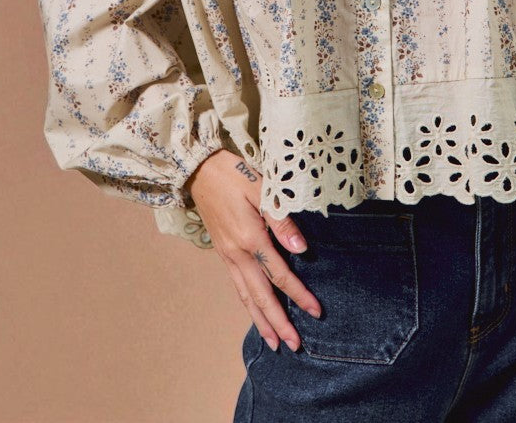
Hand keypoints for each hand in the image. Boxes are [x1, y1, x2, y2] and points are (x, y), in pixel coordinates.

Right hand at [185, 149, 321, 351]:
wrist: (199, 171)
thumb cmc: (234, 174)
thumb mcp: (263, 189)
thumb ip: (282, 220)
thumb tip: (302, 250)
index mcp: (250, 238)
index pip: (280, 274)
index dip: (299, 294)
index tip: (316, 311)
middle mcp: (237, 253)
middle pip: (261, 296)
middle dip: (279, 322)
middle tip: (296, 345)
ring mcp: (228, 255)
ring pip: (246, 296)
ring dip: (261, 321)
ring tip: (274, 342)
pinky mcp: (223, 252)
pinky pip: (237, 285)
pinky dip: (247, 304)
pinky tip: (254, 312)